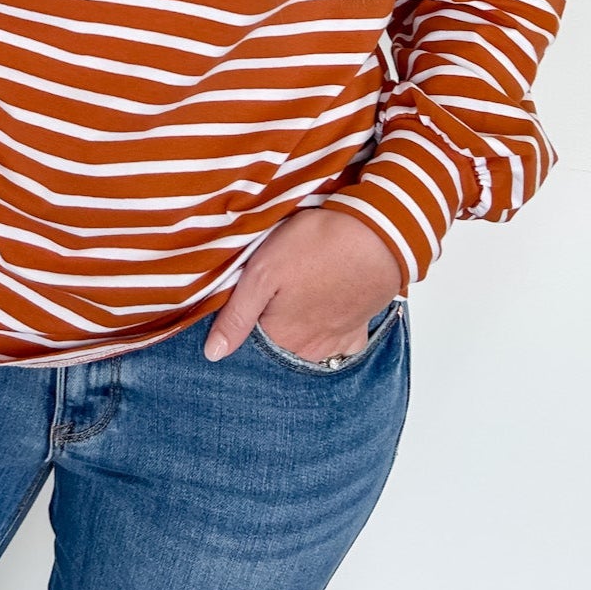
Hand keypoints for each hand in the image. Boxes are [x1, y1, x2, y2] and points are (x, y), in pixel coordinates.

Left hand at [203, 207, 404, 363]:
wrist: (378, 235)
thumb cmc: (316, 246)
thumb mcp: (262, 272)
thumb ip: (236, 316)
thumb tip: (212, 354)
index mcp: (280, 338)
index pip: (250, 339)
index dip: (247, 316)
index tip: (252, 294)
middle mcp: (309, 350)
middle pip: (279, 343)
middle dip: (273, 323)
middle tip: (279, 288)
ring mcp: (337, 342)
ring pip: (308, 344)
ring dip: (300, 327)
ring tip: (301, 293)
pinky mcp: (359, 329)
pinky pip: (340, 343)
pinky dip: (330, 331)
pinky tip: (326, 310)